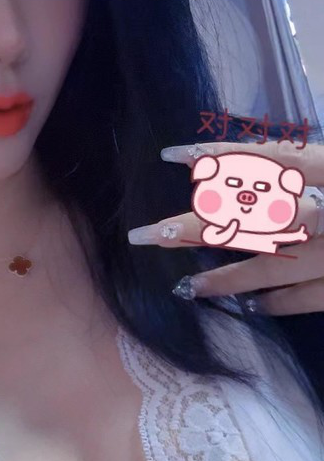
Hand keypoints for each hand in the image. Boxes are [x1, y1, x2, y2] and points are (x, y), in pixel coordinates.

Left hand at [126, 139, 323, 315]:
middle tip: (151, 235)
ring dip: (226, 278)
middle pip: (252, 219)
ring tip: (187, 286)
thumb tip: (254, 169)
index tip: (172, 155)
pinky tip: (250, 306)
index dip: (223, 154)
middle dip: (198, 227)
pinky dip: (275, 302)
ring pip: (271, 268)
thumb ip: (310, 166)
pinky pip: (304, 299)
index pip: (271, 156)